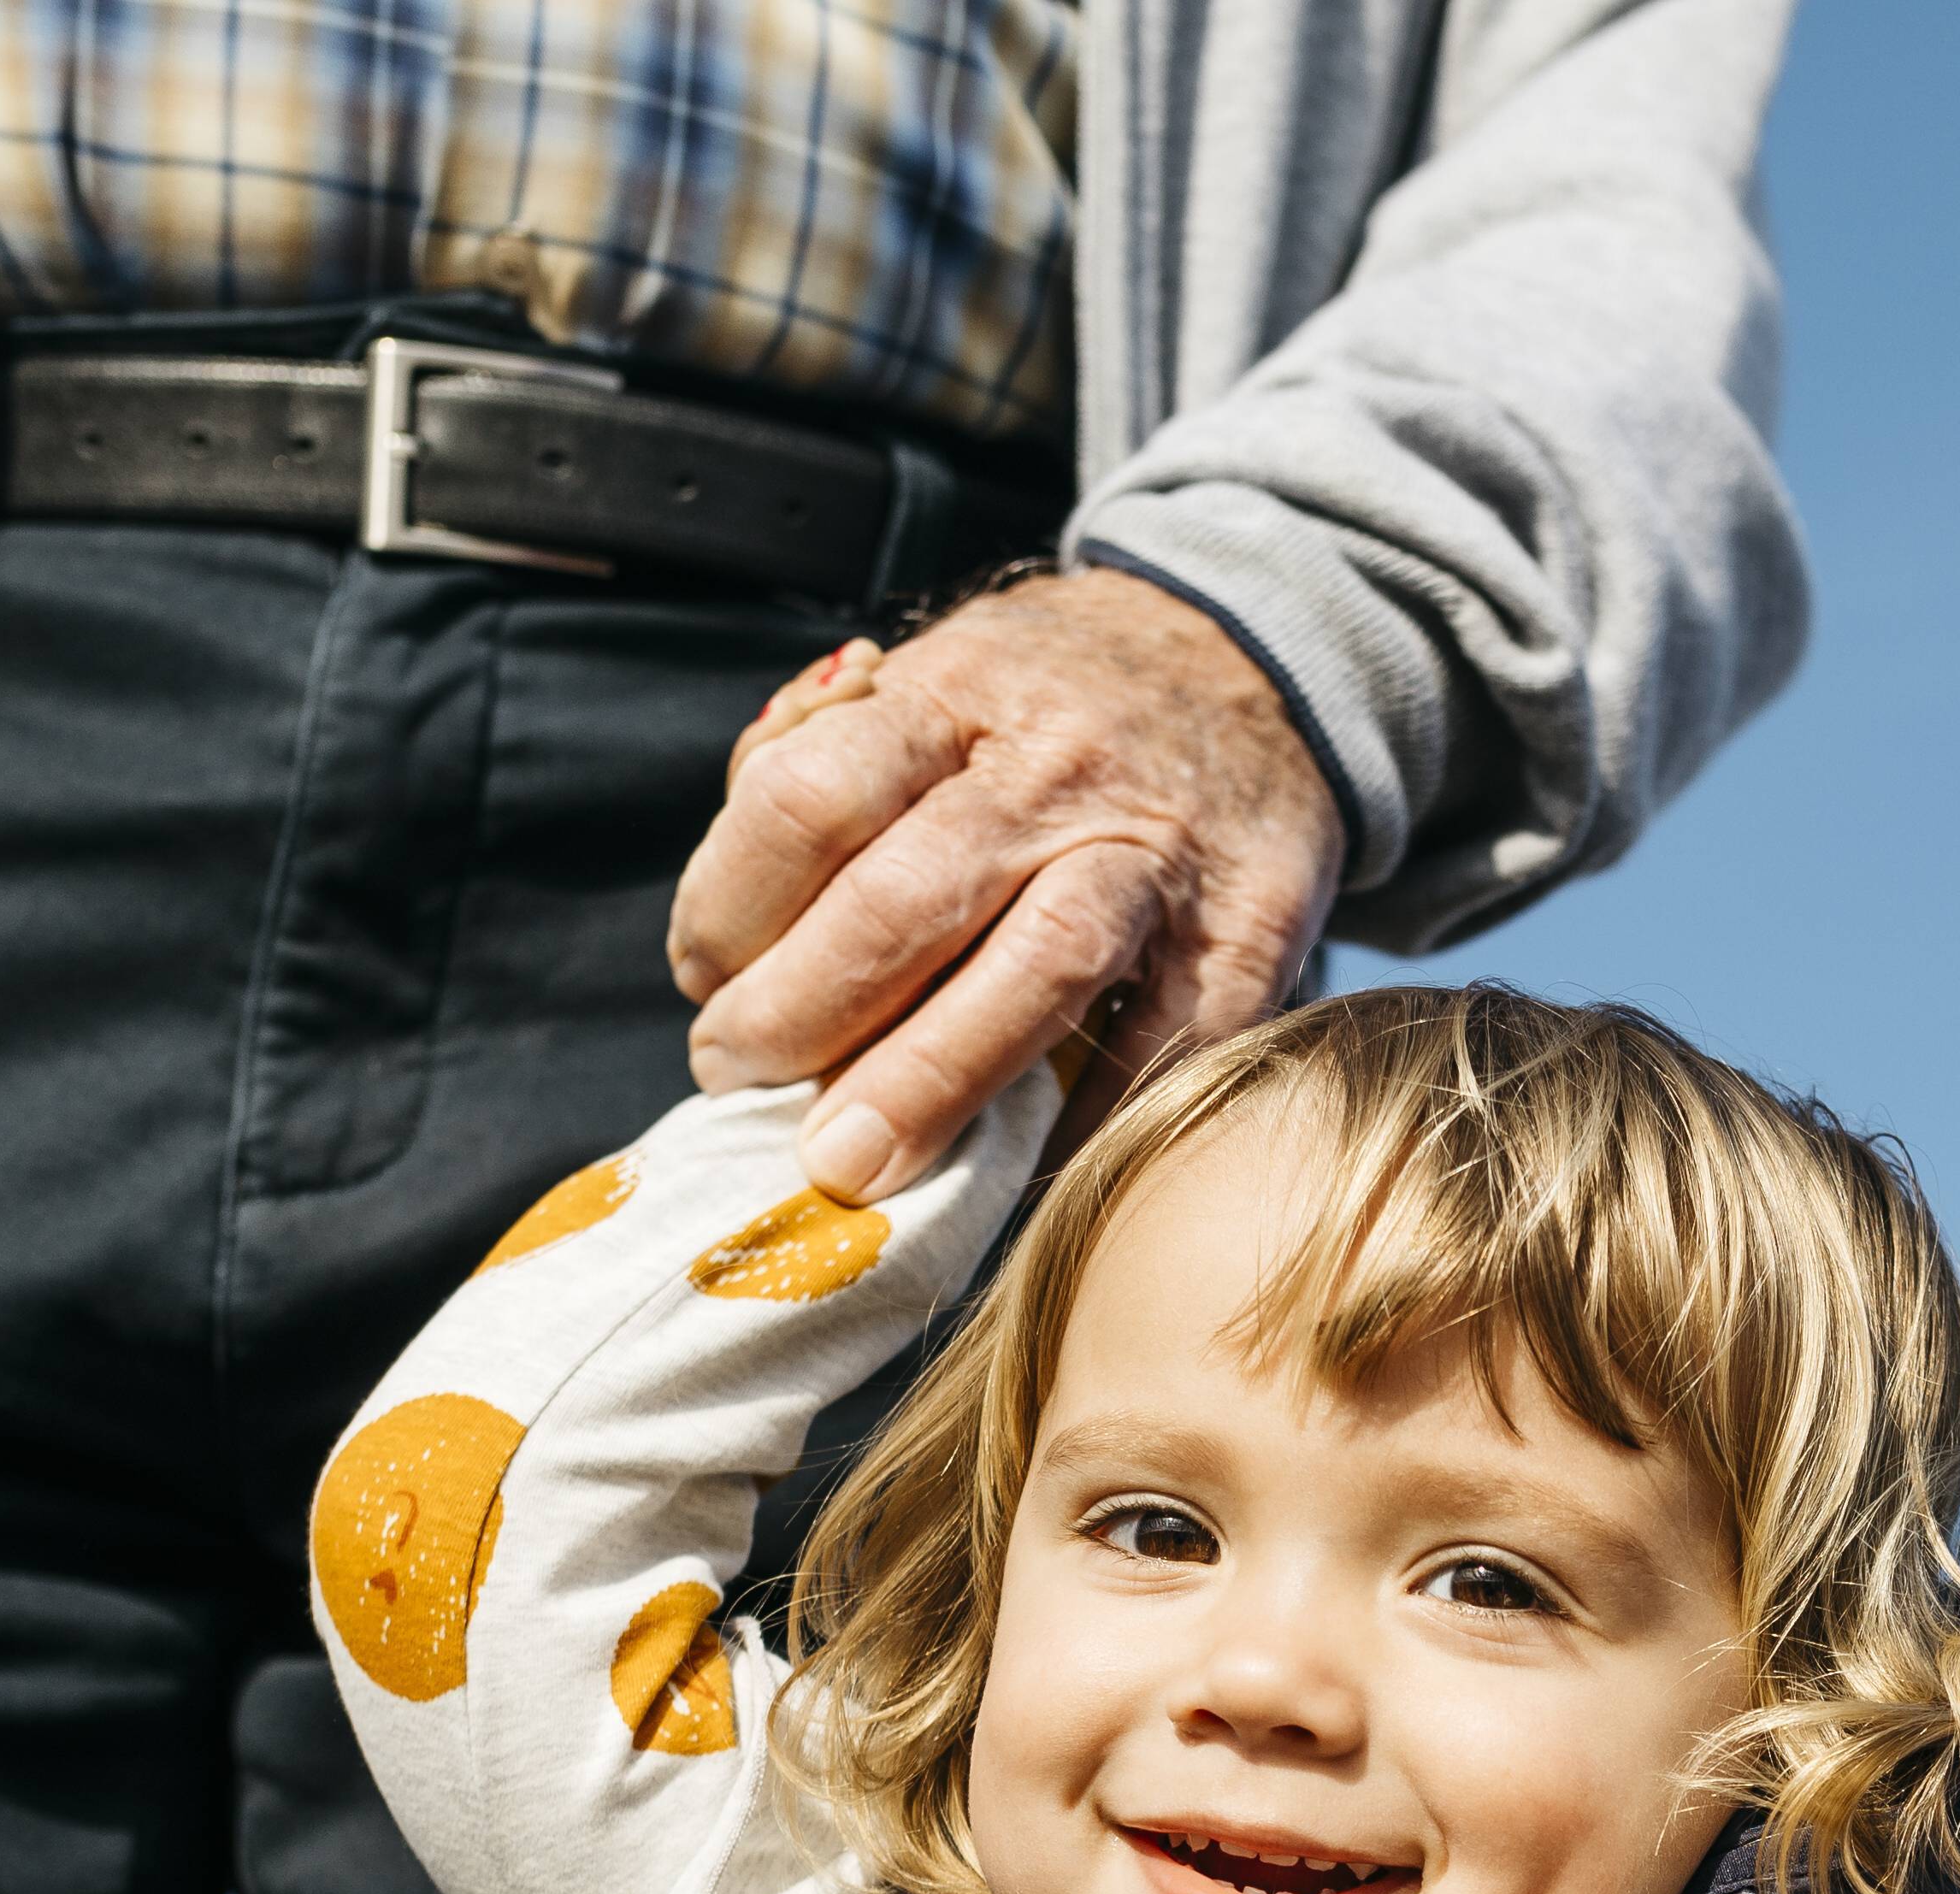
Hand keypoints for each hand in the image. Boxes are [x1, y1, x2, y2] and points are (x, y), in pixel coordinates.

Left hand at [665, 568, 1339, 1203]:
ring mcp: (1163, 851)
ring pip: (1039, 972)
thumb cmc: (1046, 703)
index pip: (808, 799)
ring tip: (848, 1160)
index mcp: (950, 694)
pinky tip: (1010, 1170)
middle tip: (735, 1080)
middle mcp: (1057, 767)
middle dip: (797, 1013)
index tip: (703, 980)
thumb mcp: (930, 683)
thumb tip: (733, 945)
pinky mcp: (1254, 930)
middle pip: (903, 901)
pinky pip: (1166, 1046)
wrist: (1256, 656)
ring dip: (926, 1081)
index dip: (729, 906)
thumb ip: (826, 777)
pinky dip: (1086, 1122)